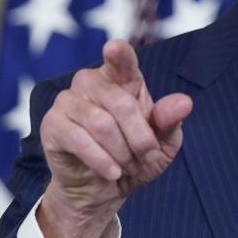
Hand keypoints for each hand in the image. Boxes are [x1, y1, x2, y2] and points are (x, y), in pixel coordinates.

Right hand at [36, 39, 191, 237]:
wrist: (105, 188)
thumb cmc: (136, 157)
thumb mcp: (162, 143)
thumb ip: (170, 121)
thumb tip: (184, 102)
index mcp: (122, 78)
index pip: (121, 59)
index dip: (118, 53)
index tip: (114, 49)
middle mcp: (91, 82)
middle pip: (121, 104)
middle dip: (140, 137)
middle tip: (145, 155)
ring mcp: (68, 101)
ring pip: (101, 124)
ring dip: (120, 152)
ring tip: (126, 165)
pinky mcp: (52, 124)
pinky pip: (79, 139)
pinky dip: (101, 160)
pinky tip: (112, 172)